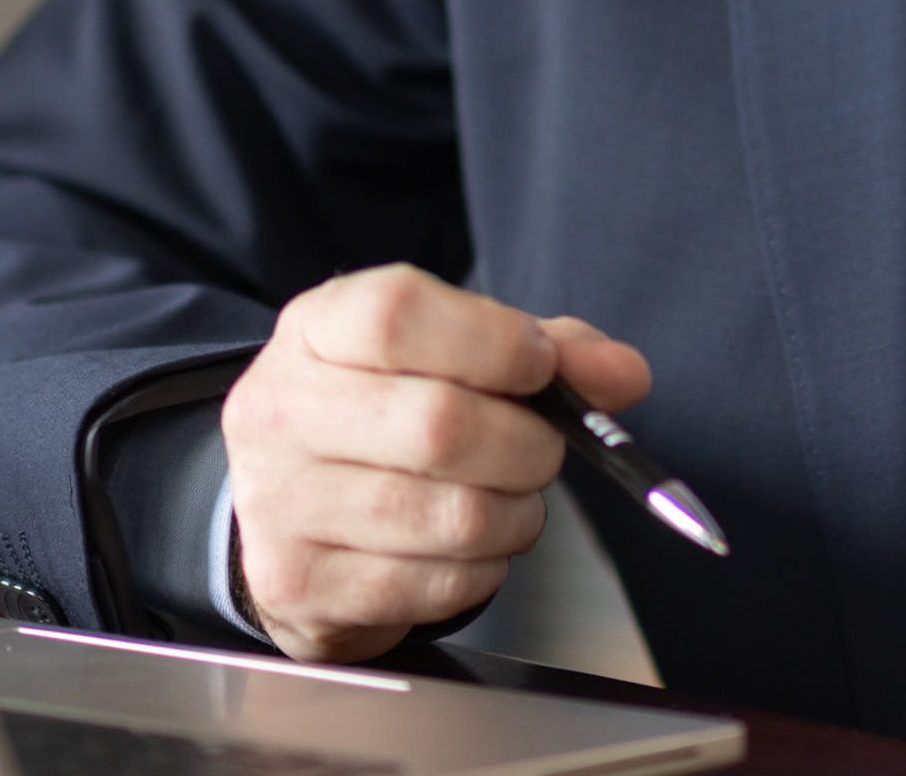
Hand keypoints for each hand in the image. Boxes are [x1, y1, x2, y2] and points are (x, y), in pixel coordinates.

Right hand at [219, 262, 651, 661]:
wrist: (286, 495)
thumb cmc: (386, 407)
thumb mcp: (450, 348)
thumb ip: (546, 347)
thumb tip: (625, 375)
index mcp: (315, 330)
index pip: (397, 316)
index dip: (492, 341)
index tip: (542, 363)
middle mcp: (280, 412)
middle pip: (439, 425)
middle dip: (527, 443)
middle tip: (544, 447)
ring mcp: (279, 507)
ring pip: (450, 517)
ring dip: (516, 512)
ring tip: (512, 496)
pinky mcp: (299, 589)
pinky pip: (435, 587)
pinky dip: (483, 569)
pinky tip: (469, 545)